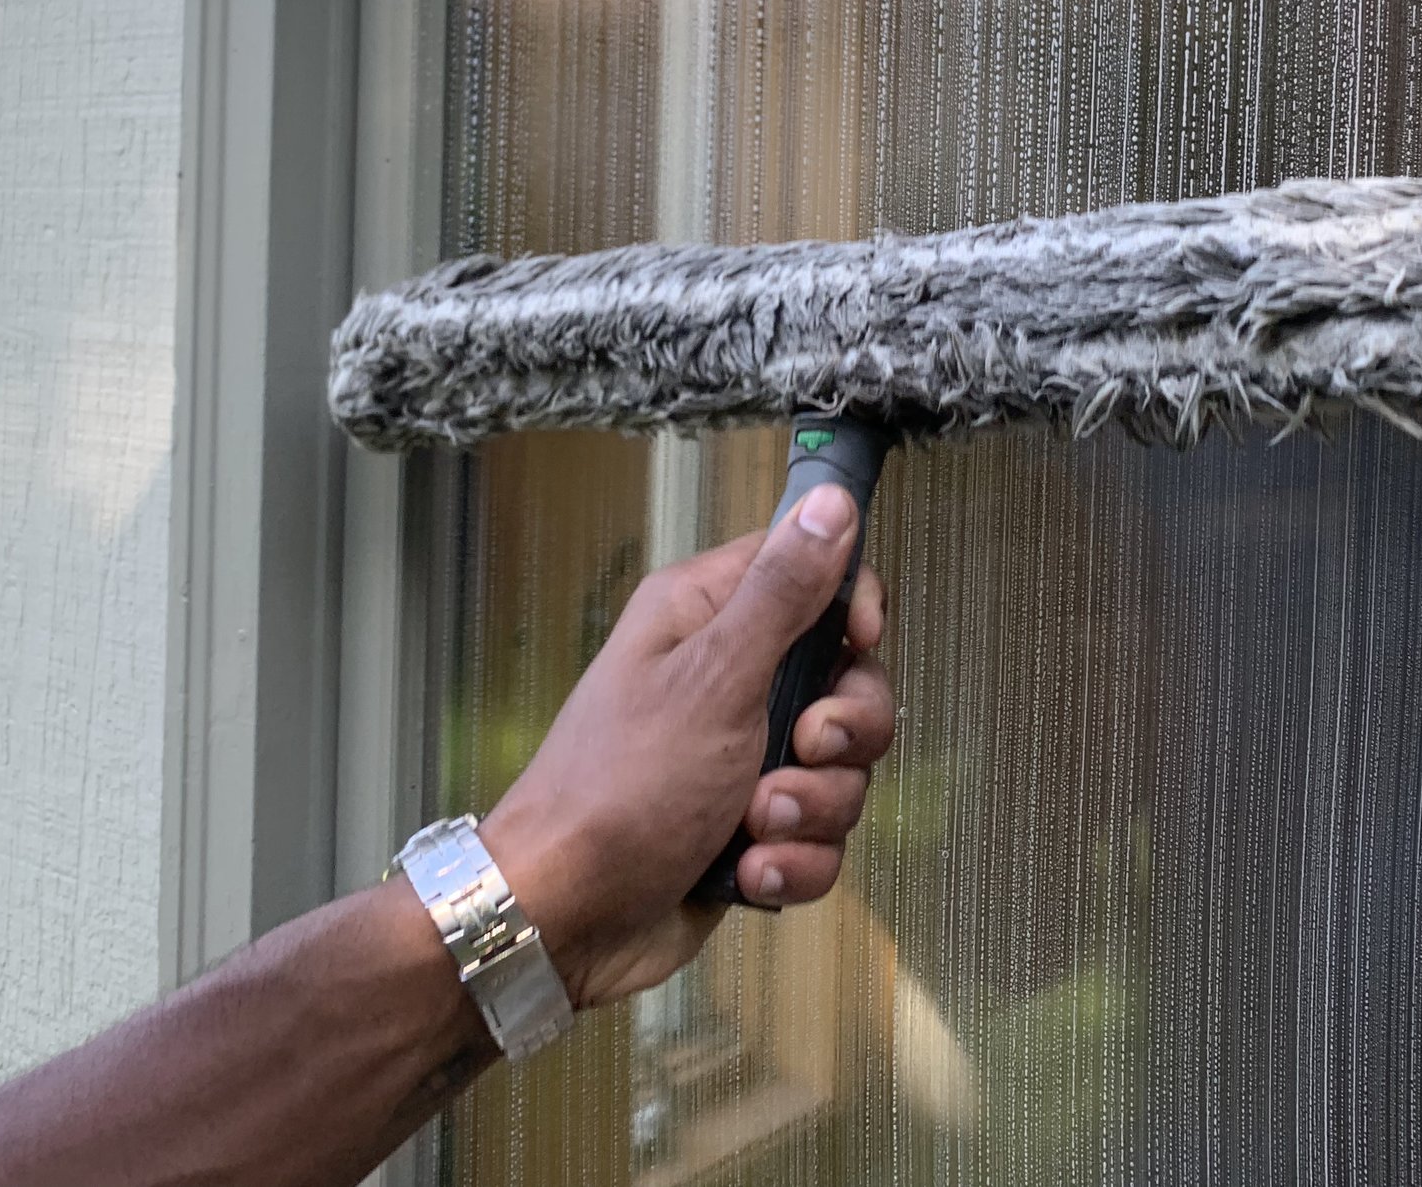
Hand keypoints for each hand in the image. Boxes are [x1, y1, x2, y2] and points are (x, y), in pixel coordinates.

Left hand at [476, 485, 894, 1009]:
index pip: (815, 575)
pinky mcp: (749, 824)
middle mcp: (726, 678)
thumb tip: (829, 503)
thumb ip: (782, 592)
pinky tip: (749, 870)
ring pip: (840, 768)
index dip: (854, 612)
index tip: (857, 647)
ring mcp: (741, 755)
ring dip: (812, 808)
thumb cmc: (615, 792)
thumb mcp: (713, 678)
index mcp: (707, 617)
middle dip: (842, 734)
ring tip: (756, 824)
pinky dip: (795, 860)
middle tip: (800, 750)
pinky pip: (819, 833)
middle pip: (848, 682)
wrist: (563, 918)